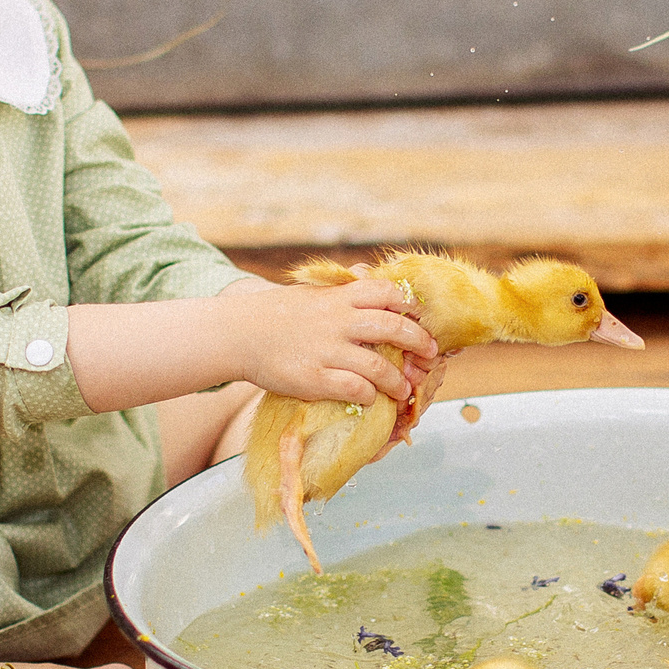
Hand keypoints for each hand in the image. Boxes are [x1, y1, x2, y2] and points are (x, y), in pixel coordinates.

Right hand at [227, 280, 436, 404]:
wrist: (238, 333)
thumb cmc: (279, 313)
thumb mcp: (312, 291)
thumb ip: (343, 286)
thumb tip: (368, 270)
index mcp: (339, 297)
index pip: (388, 293)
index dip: (410, 307)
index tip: (421, 320)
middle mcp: (337, 321)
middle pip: (393, 328)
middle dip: (419, 343)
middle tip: (429, 355)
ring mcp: (326, 350)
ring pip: (379, 365)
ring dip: (398, 381)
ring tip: (404, 389)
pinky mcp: (313, 378)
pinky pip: (353, 388)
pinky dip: (369, 394)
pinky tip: (370, 397)